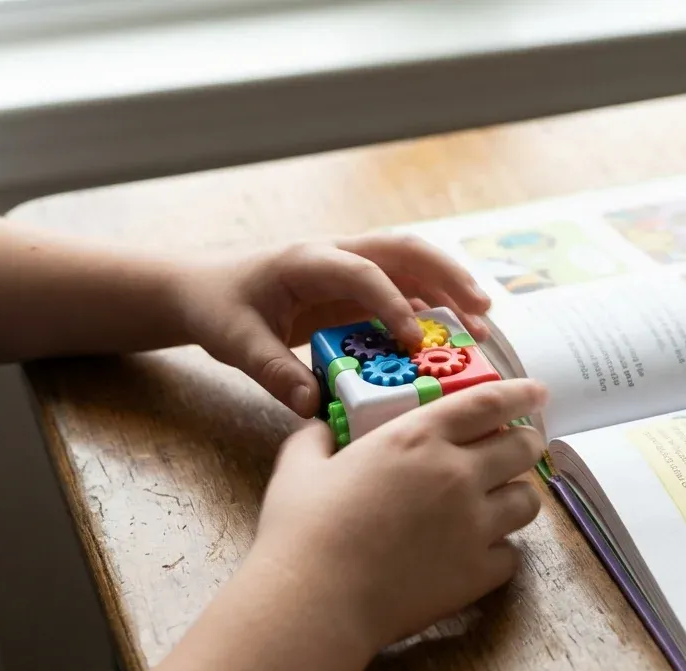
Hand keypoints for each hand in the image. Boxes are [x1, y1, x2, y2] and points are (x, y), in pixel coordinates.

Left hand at [176, 234, 490, 415]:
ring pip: (413, 266)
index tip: (415, 344)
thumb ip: (273, 372)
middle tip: (482, 309)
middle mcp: (337, 254)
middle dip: (448, 276)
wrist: (201, 287)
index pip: (362, 273)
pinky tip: (456, 338)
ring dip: (450, 291)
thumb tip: (312, 405)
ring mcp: (351, 267)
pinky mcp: (356, 288)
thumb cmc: (218, 306)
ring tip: (483, 326)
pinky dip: (434, 309)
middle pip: (405, 250)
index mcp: (307, 260)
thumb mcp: (236, 342)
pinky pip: (404, 290)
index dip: (393, 304)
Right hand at [251, 378, 548, 648]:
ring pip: (529, 501)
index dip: (520, 392)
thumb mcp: (299, 466)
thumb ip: (316, 438)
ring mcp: (475, 525)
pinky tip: (478, 553)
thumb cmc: (302, 530)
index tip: (538, 391)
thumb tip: (320, 429)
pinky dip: (500, 551)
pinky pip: (512, 555)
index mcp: (419, 438)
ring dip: (517, 496)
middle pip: (523, 448)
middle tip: (517, 448)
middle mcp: (458, 474)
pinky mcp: (478, 572)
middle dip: (527, 443)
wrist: (316, 600)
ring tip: (500, 502)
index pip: (489, 402)